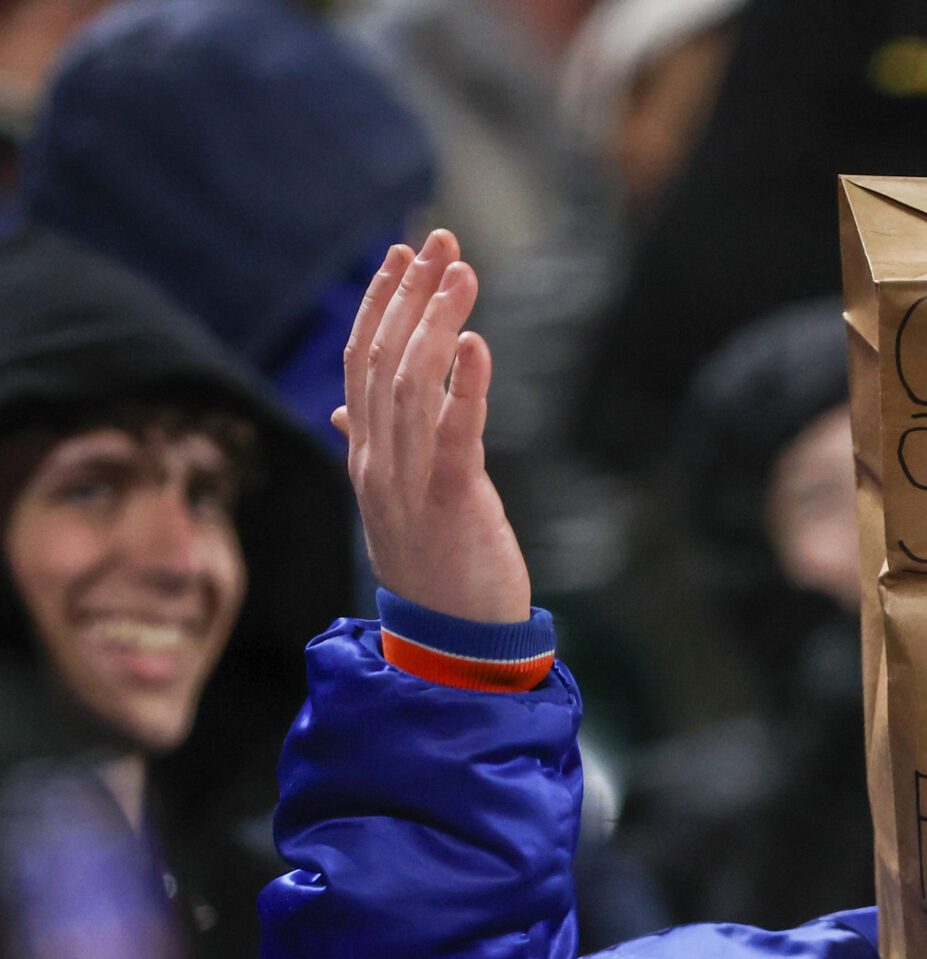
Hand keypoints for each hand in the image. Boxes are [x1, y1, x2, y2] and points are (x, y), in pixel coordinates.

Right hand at [335, 231, 530, 624]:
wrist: (453, 644)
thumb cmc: (437, 567)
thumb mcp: (398, 501)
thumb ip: (378, 448)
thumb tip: (345, 410)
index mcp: (367, 455)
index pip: (362, 361)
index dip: (381, 302)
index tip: (405, 253)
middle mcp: (378, 461)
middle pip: (382, 359)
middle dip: (410, 293)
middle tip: (440, 240)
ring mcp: (408, 483)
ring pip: (410, 385)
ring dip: (437, 322)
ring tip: (462, 272)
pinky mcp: (450, 503)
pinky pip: (452, 435)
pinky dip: (463, 386)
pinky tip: (476, 343)